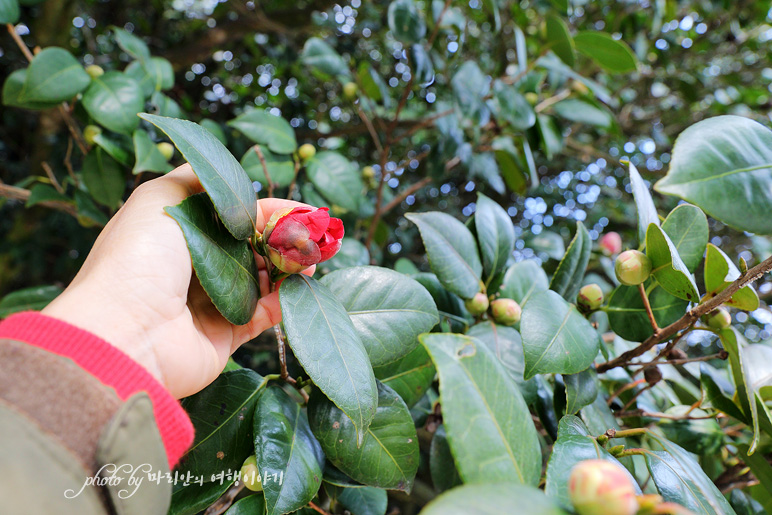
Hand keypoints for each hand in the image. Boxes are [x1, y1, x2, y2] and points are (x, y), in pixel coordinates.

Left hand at [42, 164, 312, 398]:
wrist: (127, 330)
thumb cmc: (139, 257)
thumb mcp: (161, 197)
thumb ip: (198, 179)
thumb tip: (231, 179)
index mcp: (178, 233)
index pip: (233, 216)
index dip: (269, 211)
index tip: (303, 210)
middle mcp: (194, 266)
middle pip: (251, 247)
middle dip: (285, 239)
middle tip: (316, 236)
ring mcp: (210, 301)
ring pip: (262, 279)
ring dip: (289, 267)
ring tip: (313, 259)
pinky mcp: (225, 335)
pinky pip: (264, 314)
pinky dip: (285, 298)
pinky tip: (303, 283)